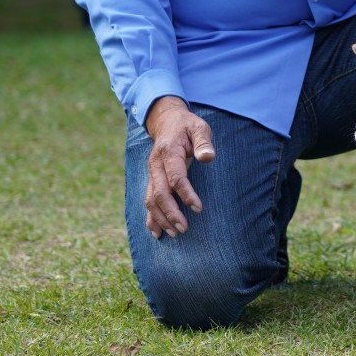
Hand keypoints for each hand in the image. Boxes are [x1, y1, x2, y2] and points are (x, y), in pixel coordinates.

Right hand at [143, 96, 215, 237]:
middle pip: (159, 193)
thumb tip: (207, 157)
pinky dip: (151, 218)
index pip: (175, 178)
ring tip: (176, 234)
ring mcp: (152, 173)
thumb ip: (203, 142)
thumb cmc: (187, 126)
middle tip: (185, 229)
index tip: (198, 208)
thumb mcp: (199, 128)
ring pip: (151, 200)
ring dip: (161, 219)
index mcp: (168, 152)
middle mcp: (155, 165)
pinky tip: (157, 233)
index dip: (186, 194)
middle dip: (171, 213)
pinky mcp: (152, 180)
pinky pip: (147, 200)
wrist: (167, 121)